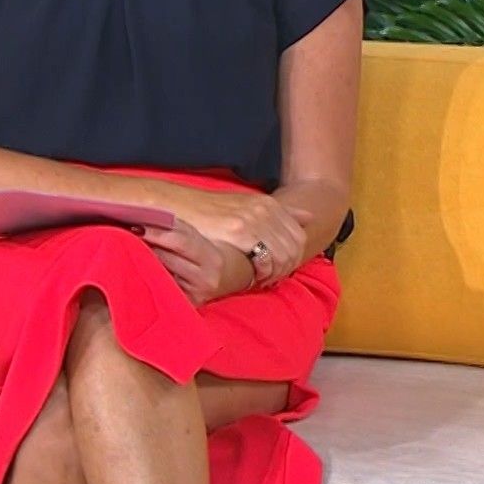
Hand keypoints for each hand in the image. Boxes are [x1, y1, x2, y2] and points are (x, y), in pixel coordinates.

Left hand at [139, 223, 255, 305]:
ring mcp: (196, 295)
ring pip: (163, 274)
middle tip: (126, 235)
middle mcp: (206, 278)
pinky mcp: (188, 305)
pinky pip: (164, 288)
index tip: (137, 225)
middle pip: (168, 259)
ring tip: (129, 248)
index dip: (157, 232)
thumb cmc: (209, 252)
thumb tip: (147, 219)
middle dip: (146, 246)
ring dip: (144, 260)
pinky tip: (140, 267)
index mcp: (211, 257)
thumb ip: (178, 230)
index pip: (181, 242)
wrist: (232, 277)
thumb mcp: (201, 239)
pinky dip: (151, 276)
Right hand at [162, 189, 305, 284]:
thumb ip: (281, 211)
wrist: (174, 207)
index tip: (277, 268)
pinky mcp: (239, 231)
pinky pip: (265, 259)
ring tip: (259, 280)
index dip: (292, 258)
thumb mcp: (246, 204)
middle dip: (286, 269)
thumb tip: (310, 216)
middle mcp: (264, 209)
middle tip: (268, 279)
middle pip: (294, 249)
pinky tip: (250, 276)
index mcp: (268, 204)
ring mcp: (253, 219)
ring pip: (283, 256)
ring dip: (275, 274)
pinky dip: (262, 273)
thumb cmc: (208, 211)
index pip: (299, 237)